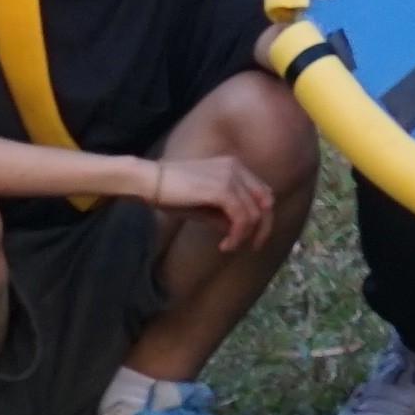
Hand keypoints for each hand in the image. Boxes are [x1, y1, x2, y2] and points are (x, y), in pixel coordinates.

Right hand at [142, 152, 275, 246]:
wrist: (149, 182)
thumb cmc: (171, 194)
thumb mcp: (204, 207)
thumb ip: (224, 215)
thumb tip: (239, 231)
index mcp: (234, 167)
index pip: (262, 193)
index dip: (263, 216)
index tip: (252, 237)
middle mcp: (237, 168)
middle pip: (266, 202)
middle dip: (263, 228)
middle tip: (253, 247)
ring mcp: (231, 176)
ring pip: (254, 213)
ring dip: (244, 236)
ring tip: (228, 247)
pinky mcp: (222, 189)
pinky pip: (242, 217)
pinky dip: (237, 235)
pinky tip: (225, 245)